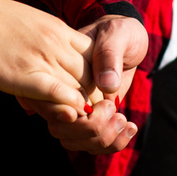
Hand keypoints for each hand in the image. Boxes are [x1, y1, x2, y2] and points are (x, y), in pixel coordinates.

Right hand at [0, 0, 93, 112]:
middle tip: (87, 114)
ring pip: (81, 88)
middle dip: (94, 97)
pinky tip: (64, 116)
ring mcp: (42, 58)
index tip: (87, 92)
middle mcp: (57, 42)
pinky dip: (68, 108)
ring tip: (75, 120)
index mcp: (58, 29)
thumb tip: (39, 57)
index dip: (95, 77)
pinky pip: (61, 94)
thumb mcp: (23, 24)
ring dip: (81, 107)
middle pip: (93, 75)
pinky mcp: (26, 74)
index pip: (94, 56)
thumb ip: (38, 40)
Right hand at [17, 15, 147, 153]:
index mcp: (57, 71)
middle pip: (59, 129)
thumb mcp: (117, 34)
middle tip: (114, 111)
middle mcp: (62, 94)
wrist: (129, 41)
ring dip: (102, 139)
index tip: (90, 108)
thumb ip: (109, 55)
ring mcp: (76, 109)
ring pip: (74, 141)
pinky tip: (130, 126)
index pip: (46, 99)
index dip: (62, 112)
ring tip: (124, 121)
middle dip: (89, 129)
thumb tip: (106, 85)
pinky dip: (113, 142)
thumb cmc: (119, 32)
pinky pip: (93, 143)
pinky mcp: (93, 120)